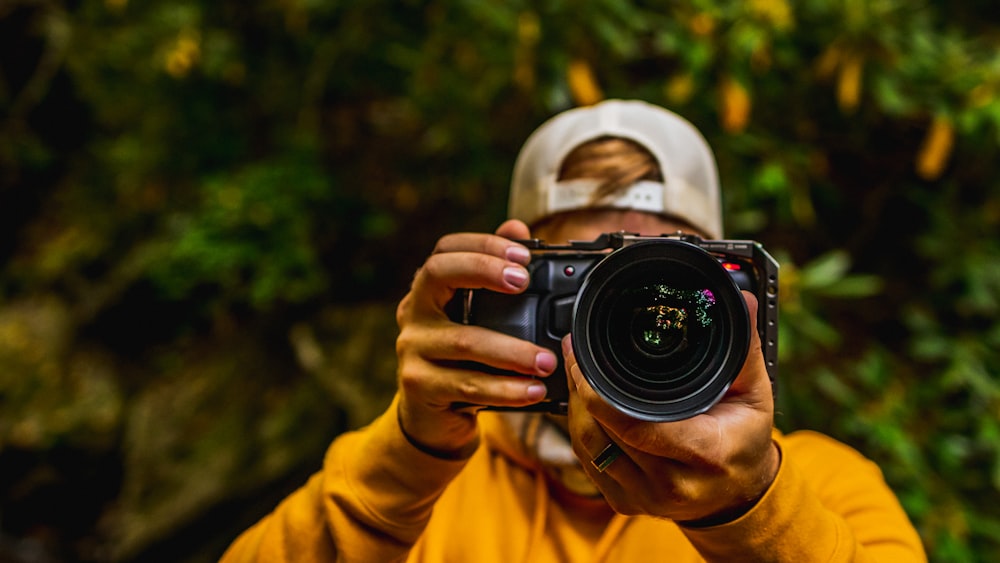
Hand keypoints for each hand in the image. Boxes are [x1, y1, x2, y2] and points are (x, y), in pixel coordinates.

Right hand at [395, 220, 557, 456]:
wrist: (433, 418)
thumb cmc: (461, 360)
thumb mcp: (477, 317)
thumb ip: (494, 273)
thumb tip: (516, 227)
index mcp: (428, 290)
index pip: (445, 250)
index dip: (482, 244)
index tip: (523, 254)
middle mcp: (414, 313)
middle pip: (437, 274)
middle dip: (483, 270)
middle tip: (524, 282)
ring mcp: (411, 349)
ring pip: (463, 341)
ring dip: (512, 349)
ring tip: (547, 360)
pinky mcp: (420, 386)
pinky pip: (467, 386)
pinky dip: (505, 389)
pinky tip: (534, 390)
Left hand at [564, 291, 779, 522]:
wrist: (740, 493)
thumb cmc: (745, 439)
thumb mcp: (754, 393)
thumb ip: (742, 347)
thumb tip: (738, 300)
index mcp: (704, 454)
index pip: (635, 426)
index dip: (599, 393)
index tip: (584, 359)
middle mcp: (670, 484)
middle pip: (603, 433)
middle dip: (582, 390)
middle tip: (575, 353)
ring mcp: (644, 498)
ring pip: (589, 448)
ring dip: (577, 408)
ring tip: (577, 372)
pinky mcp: (625, 503)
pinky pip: (589, 462)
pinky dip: (583, 430)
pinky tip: (585, 404)